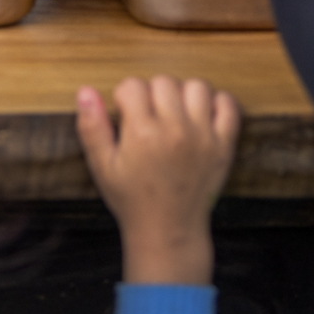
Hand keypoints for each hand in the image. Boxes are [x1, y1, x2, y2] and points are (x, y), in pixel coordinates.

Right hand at [75, 76, 239, 285]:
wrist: (168, 232)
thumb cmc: (132, 200)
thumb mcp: (102, 167)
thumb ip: (92, 127)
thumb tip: (85, 91)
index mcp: (142, 134)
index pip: (133, 85)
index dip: (125, 97)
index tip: (126, 114)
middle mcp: (175, 130)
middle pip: (164, 82)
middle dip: (152, 94)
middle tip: (148, 117)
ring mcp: (203, 137)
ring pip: (196, 86)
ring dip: (183, 95)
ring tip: (174, 115)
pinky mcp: (223, 146)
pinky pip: (227, 105)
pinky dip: (217, 103)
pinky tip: (201, 116)